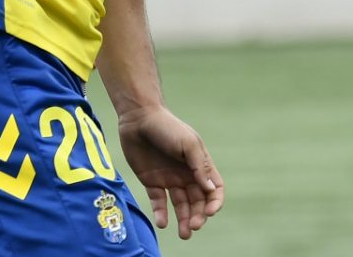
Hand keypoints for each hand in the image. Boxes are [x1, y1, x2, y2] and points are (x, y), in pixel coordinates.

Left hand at [117, 106, 223, 239]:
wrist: (138, 117)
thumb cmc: (167, 127)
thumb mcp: (188, 143)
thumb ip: (199, 166)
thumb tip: (210, 190)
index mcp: (199, 165)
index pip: (214, 190)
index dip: (214, 202)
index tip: (209, 212)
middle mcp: (186, 175)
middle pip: (198, 202)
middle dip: (198, 216)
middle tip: (193, 226)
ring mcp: (169, 179)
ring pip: (180, 206)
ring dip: (183, 220)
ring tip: (183, 234)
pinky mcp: (151, 181)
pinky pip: (159, 202)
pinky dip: (161, 214)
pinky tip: (163, 223)